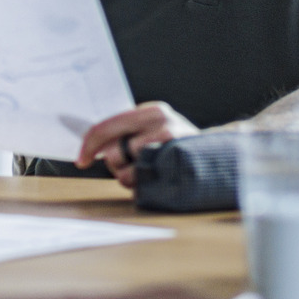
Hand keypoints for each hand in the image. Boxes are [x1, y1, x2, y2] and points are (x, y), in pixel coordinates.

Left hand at [76, 101, 198, 187]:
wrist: (216, 160)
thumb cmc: (177, 147)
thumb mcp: (155, 129)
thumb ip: (128, 131)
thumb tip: (90, 145)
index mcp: (153, 111)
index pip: (107, 126)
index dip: (89, 145)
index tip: (82, 160)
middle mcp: (162, 123)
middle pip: (114, 151)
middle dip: (116, 164)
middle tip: (132, 164)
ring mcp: (170, 146)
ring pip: (125, 171)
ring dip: (131, 178)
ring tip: (149, 171)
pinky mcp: (173, 167)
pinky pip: (141, 183)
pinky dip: (142, 187)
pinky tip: (156, 179)